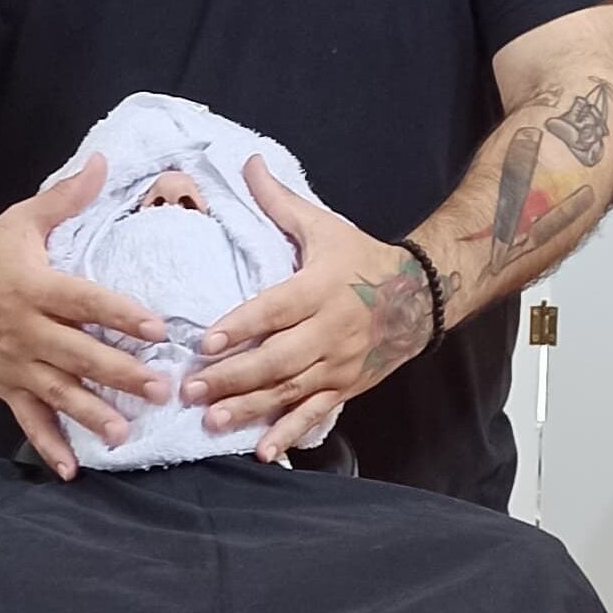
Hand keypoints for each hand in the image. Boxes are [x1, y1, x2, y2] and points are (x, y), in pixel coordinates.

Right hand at [0, 153, 169, 479]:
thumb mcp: (23, 220)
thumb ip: (66, 197)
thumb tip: (103, 161)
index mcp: (36, 287)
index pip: (85, 302)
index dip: (122, 315)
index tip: (158, 329)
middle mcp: (26, 330)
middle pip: (79, 354)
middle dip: (119, 374)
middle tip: (159, 388)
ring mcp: (14, 363)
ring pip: (58, 393)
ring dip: (91, 414)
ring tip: (125, 433)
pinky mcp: (4, 386)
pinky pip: (28, 419)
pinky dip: (48, 445)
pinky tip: (72, 469)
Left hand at [189, 158, 436, 462]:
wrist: (421, 296)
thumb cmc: (361, 258)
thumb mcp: (323, 226)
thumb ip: (280, 202)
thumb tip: (246, 162)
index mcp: (319, 288)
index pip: (274, 309)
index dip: (240, 327)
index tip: (205, 342)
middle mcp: (330, 330)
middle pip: (277, 358)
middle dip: (233, 376)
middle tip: (192, 388)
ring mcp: (338, 363)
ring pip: (290, 390)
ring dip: (250, 408)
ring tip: (212, 421)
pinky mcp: (345, 386)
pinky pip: (315, 413)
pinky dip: (289, 433)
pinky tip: (263, 450)